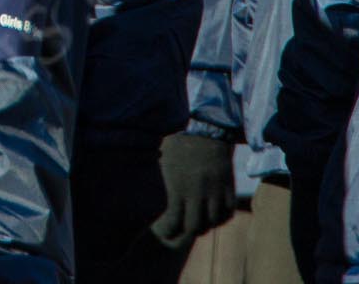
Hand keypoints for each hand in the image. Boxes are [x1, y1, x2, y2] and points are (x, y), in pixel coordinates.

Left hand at [150, 132, 237, 248]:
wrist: (207, 128)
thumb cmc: (178, 141)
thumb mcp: (159, 156)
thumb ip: (151, 173)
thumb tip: (129, 178)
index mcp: (177, 186)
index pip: (174, 222)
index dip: (169, 230)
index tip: (165, 230)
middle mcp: (197, 191)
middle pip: (196, 226)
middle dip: (189, 230)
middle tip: (184, 226)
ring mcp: (215, 190)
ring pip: (213, 221)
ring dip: (206, 224)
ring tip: (199, 219)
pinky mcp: (228, 186)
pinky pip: (228, 211)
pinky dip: (221, 216)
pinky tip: (213, 212)